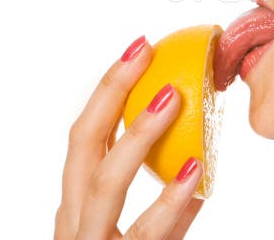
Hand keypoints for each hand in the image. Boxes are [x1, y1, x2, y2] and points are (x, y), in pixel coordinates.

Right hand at [54, 35, 204, 239]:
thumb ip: (168, 214)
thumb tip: (197, 170)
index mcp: (78, 208)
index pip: (87, 137)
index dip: (109, 91)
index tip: (139, 51)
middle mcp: (76, 220)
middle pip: (83, 144)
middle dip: (111, 92)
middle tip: (143, 52)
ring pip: (105, 182)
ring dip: (138, 134)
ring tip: (171, 98)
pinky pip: (143, 230)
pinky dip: (168, 198)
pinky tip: (193, 171)